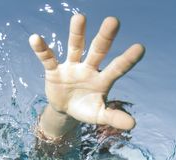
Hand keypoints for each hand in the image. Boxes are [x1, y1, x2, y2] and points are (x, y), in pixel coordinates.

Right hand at [29, 14, 144, 129]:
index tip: (141, 48)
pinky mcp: (55, 70)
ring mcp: (72, 67)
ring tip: (80, 18)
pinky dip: (41, 50)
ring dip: (77, 34)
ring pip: (75, 47)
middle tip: (114, 21)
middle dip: (105, 37)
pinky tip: (35, 39)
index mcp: (102, 80)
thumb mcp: (99, 115)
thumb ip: (114, 117)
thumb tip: (132, 124)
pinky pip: (48, 58)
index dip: (127, 60)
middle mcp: (89, 69)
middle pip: (98, 50)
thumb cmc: (86, 109)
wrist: (66, 109)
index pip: (117, 68)